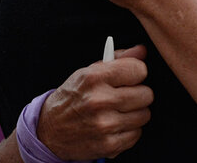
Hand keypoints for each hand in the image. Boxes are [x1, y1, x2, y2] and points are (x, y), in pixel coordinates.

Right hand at [38, 45, 152, 159]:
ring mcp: (104, 125)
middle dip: (139, 93)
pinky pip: (137, 134)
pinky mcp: (108, 145)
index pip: (139, 70)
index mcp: (94, 78)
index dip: (137, 72)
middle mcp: (99, 101)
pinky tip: (115, 125)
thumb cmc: (73, 97)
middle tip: (125, 95)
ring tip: (119, 111)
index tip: (131, 77)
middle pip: (146, 94)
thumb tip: (142, 50)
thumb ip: (118, 59)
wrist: (50, 130)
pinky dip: (129, 130)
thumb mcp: (89, 72)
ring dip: (135, 113)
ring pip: (144, 114)